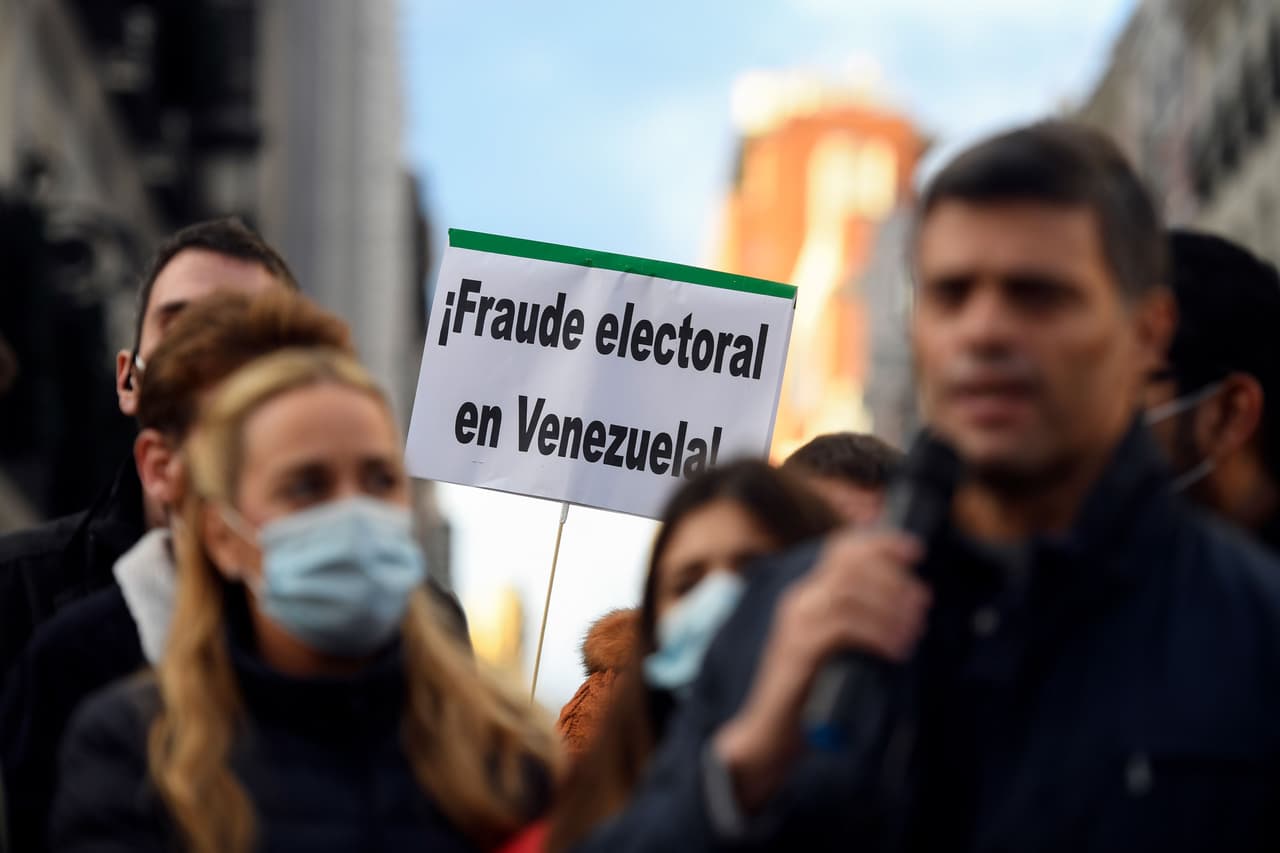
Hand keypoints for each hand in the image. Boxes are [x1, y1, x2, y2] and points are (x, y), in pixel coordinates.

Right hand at [712, 529, 929, 811]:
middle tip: (921, 604)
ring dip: (889, 608)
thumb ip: (862, 623)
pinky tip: (897, 650)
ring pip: (848, 594)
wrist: (773, 734)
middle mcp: (800, 601)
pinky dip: (877, 634)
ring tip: (913, 631)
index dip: (880, 543)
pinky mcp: (799, 650)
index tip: (915, 551)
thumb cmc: (815, 693)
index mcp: (809, 595)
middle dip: (894, 580)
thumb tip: (911, 608)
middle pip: (850, 567)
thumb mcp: (841, 648)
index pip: (842, 550)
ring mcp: (796, 624)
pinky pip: (843, 627)